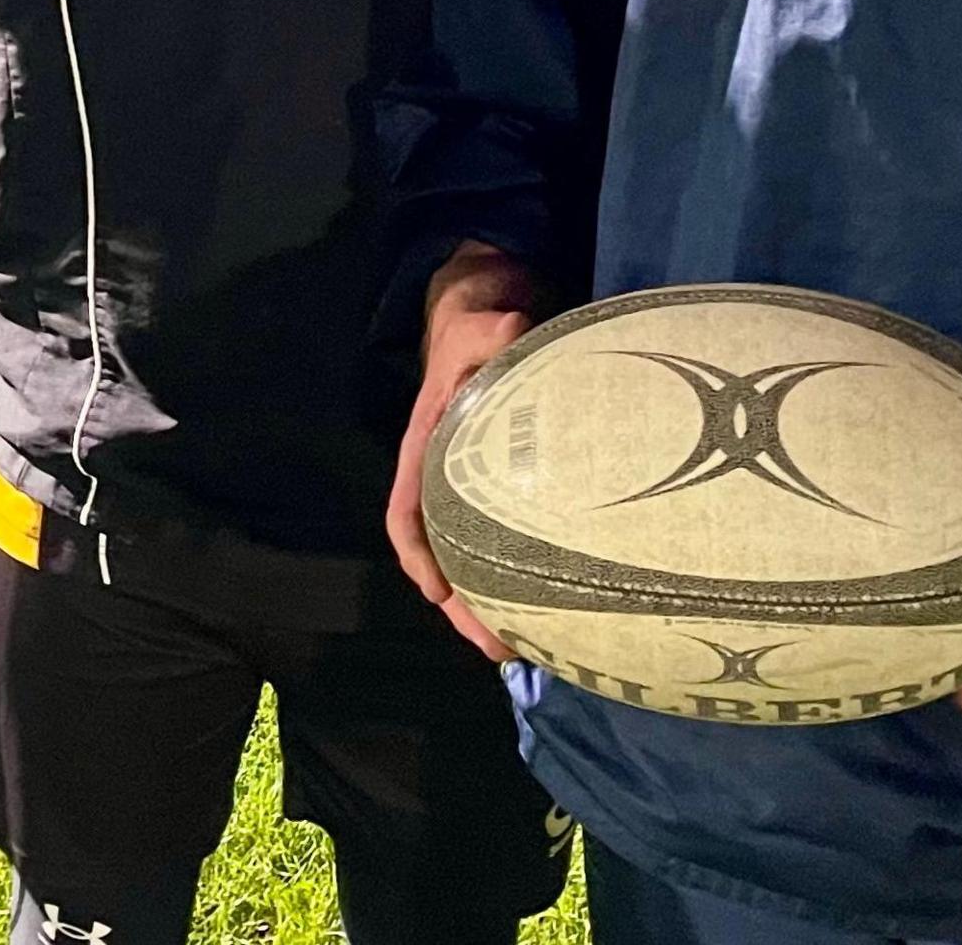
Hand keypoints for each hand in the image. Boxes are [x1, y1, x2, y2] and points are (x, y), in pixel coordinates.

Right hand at [387, 244, 539, 661]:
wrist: (491, 313)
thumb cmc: (476, 325)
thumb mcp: (479, 323)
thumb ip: (490, 333)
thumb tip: (510, 330)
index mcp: (428, 445)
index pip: (407, 509)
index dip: (418, 553)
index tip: (436, 593)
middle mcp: (446, 476)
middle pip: (442, 553)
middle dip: (462, 606)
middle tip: (497, 648)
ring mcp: (478, 486)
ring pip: (474, 556)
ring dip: (491, 604)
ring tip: (525, 648)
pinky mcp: (510, 487)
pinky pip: (507, 540)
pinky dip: (521, 577)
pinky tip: (554, 606)